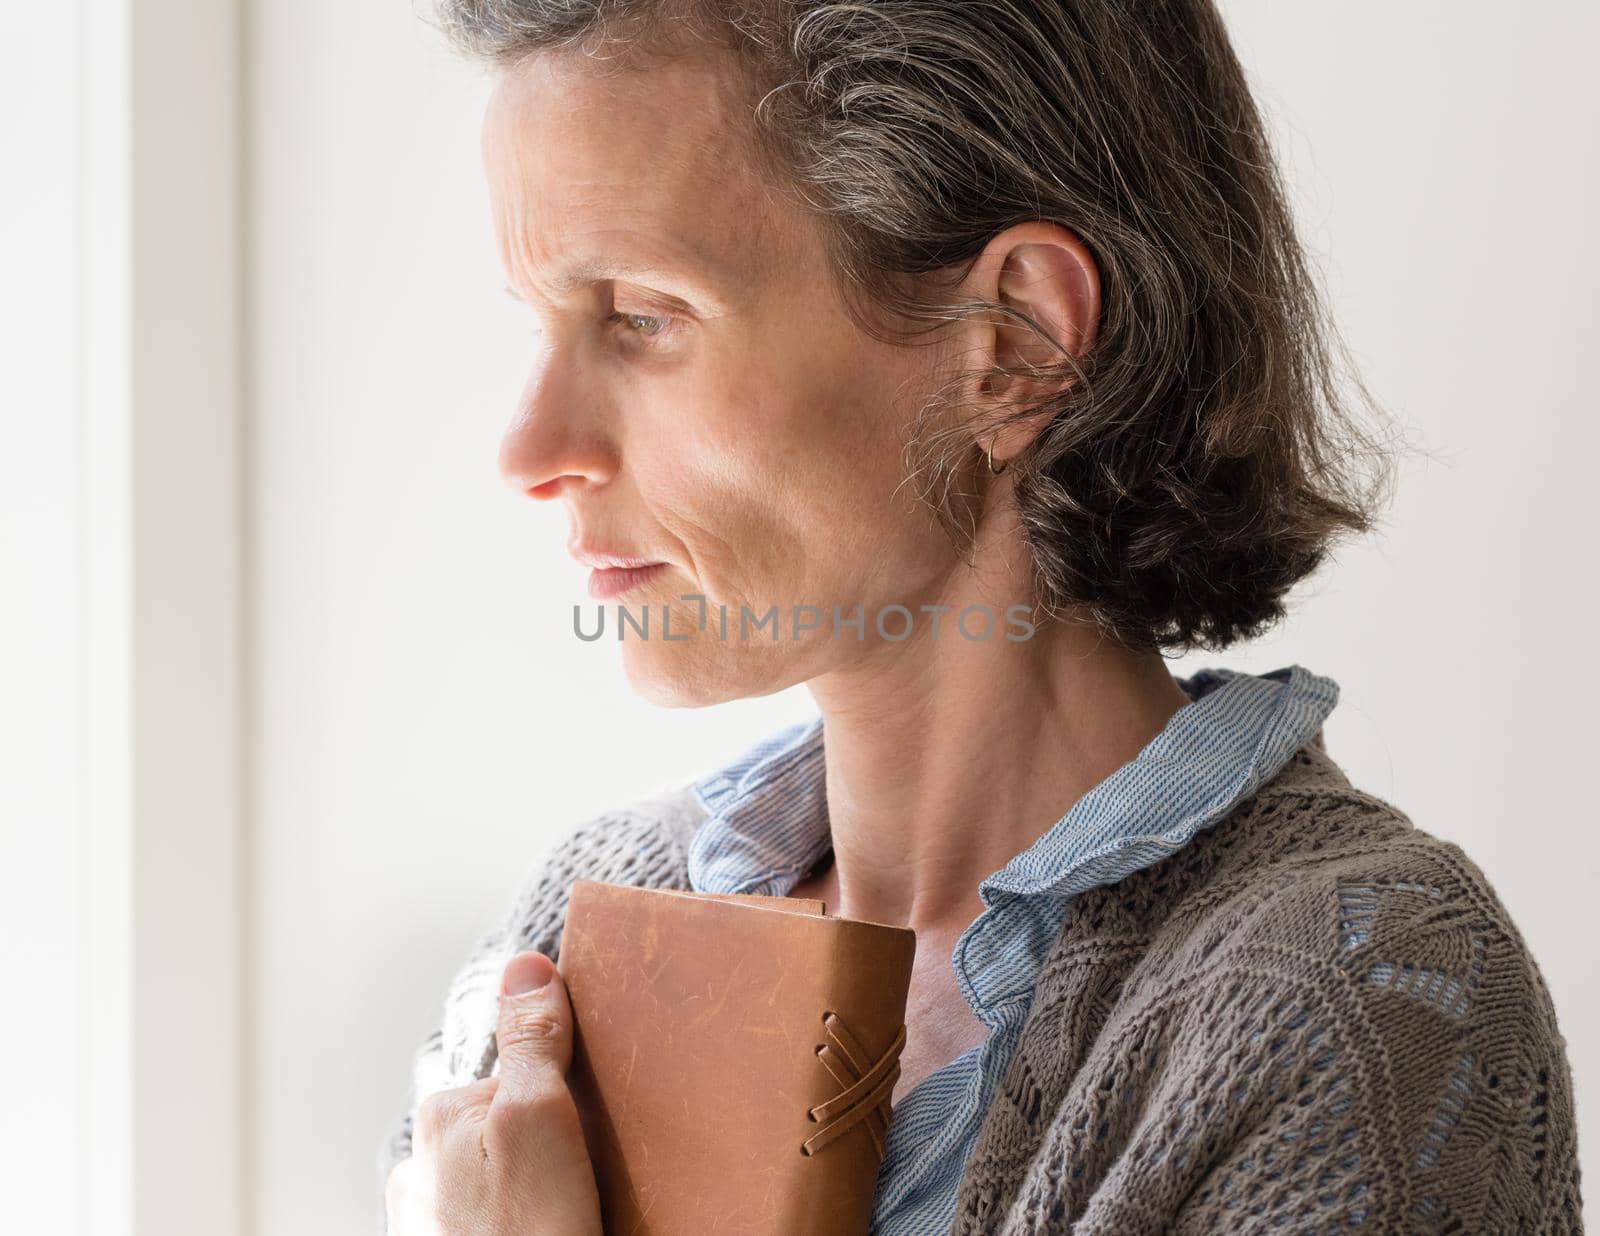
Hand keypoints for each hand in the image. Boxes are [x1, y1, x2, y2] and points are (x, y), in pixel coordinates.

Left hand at [387, 952, 602, 1234]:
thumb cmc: (531, 1235)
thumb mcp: (543, 1118)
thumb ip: (535, 1040)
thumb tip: (526, 963)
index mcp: (439, 1117)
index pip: (517, 1072)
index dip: (565, 1096)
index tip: (590, 1127)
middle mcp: (416, 1169)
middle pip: (503, 1126)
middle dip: (544, 1144)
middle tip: (582, 1179)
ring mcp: (423, 1223)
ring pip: (494, 1179)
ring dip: (528, 1189)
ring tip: (565, 1216)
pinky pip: (489, 1222)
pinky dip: (516, 1224)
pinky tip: (545, 1233)